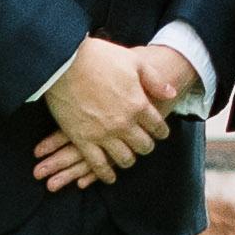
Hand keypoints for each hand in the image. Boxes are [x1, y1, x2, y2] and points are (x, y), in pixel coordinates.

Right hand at [35, 37, 171, 182]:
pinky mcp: (81, 139)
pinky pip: (97, 164)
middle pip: (144, 146)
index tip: (160, 133)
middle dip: (147, 146)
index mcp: (139, 105)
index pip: (158, 127)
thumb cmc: (100, 58)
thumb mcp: (134, 63)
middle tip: (145, 145)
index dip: (161, 132)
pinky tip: (109, 177)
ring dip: (129, 160)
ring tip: (128, 158)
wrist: (63, 62)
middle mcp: (124, 123)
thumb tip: (171, 93)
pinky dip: (105, 173)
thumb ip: (154, 81)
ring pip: (124, 158)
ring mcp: (102, 134)